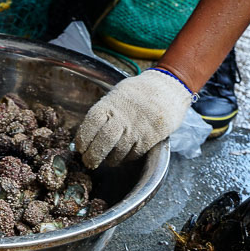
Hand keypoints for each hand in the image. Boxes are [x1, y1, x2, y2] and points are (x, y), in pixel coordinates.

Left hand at [75, 69, 194, 168]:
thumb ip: (104, 111)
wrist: (169, 88)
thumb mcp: (118, 94)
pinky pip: (133, 155)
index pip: (90, 124)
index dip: (83, 139)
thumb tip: (87, 132)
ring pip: (117, 152)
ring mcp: (136, 129)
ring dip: (110, 160)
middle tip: (90, 162)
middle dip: (93, 156)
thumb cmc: (139, 92)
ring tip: (107, 160)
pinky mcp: (149, 139)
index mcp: (110, 104)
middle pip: (102, 142)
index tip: (80, 148)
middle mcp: (122, 117)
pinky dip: (126, 158)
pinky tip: (124, 155)